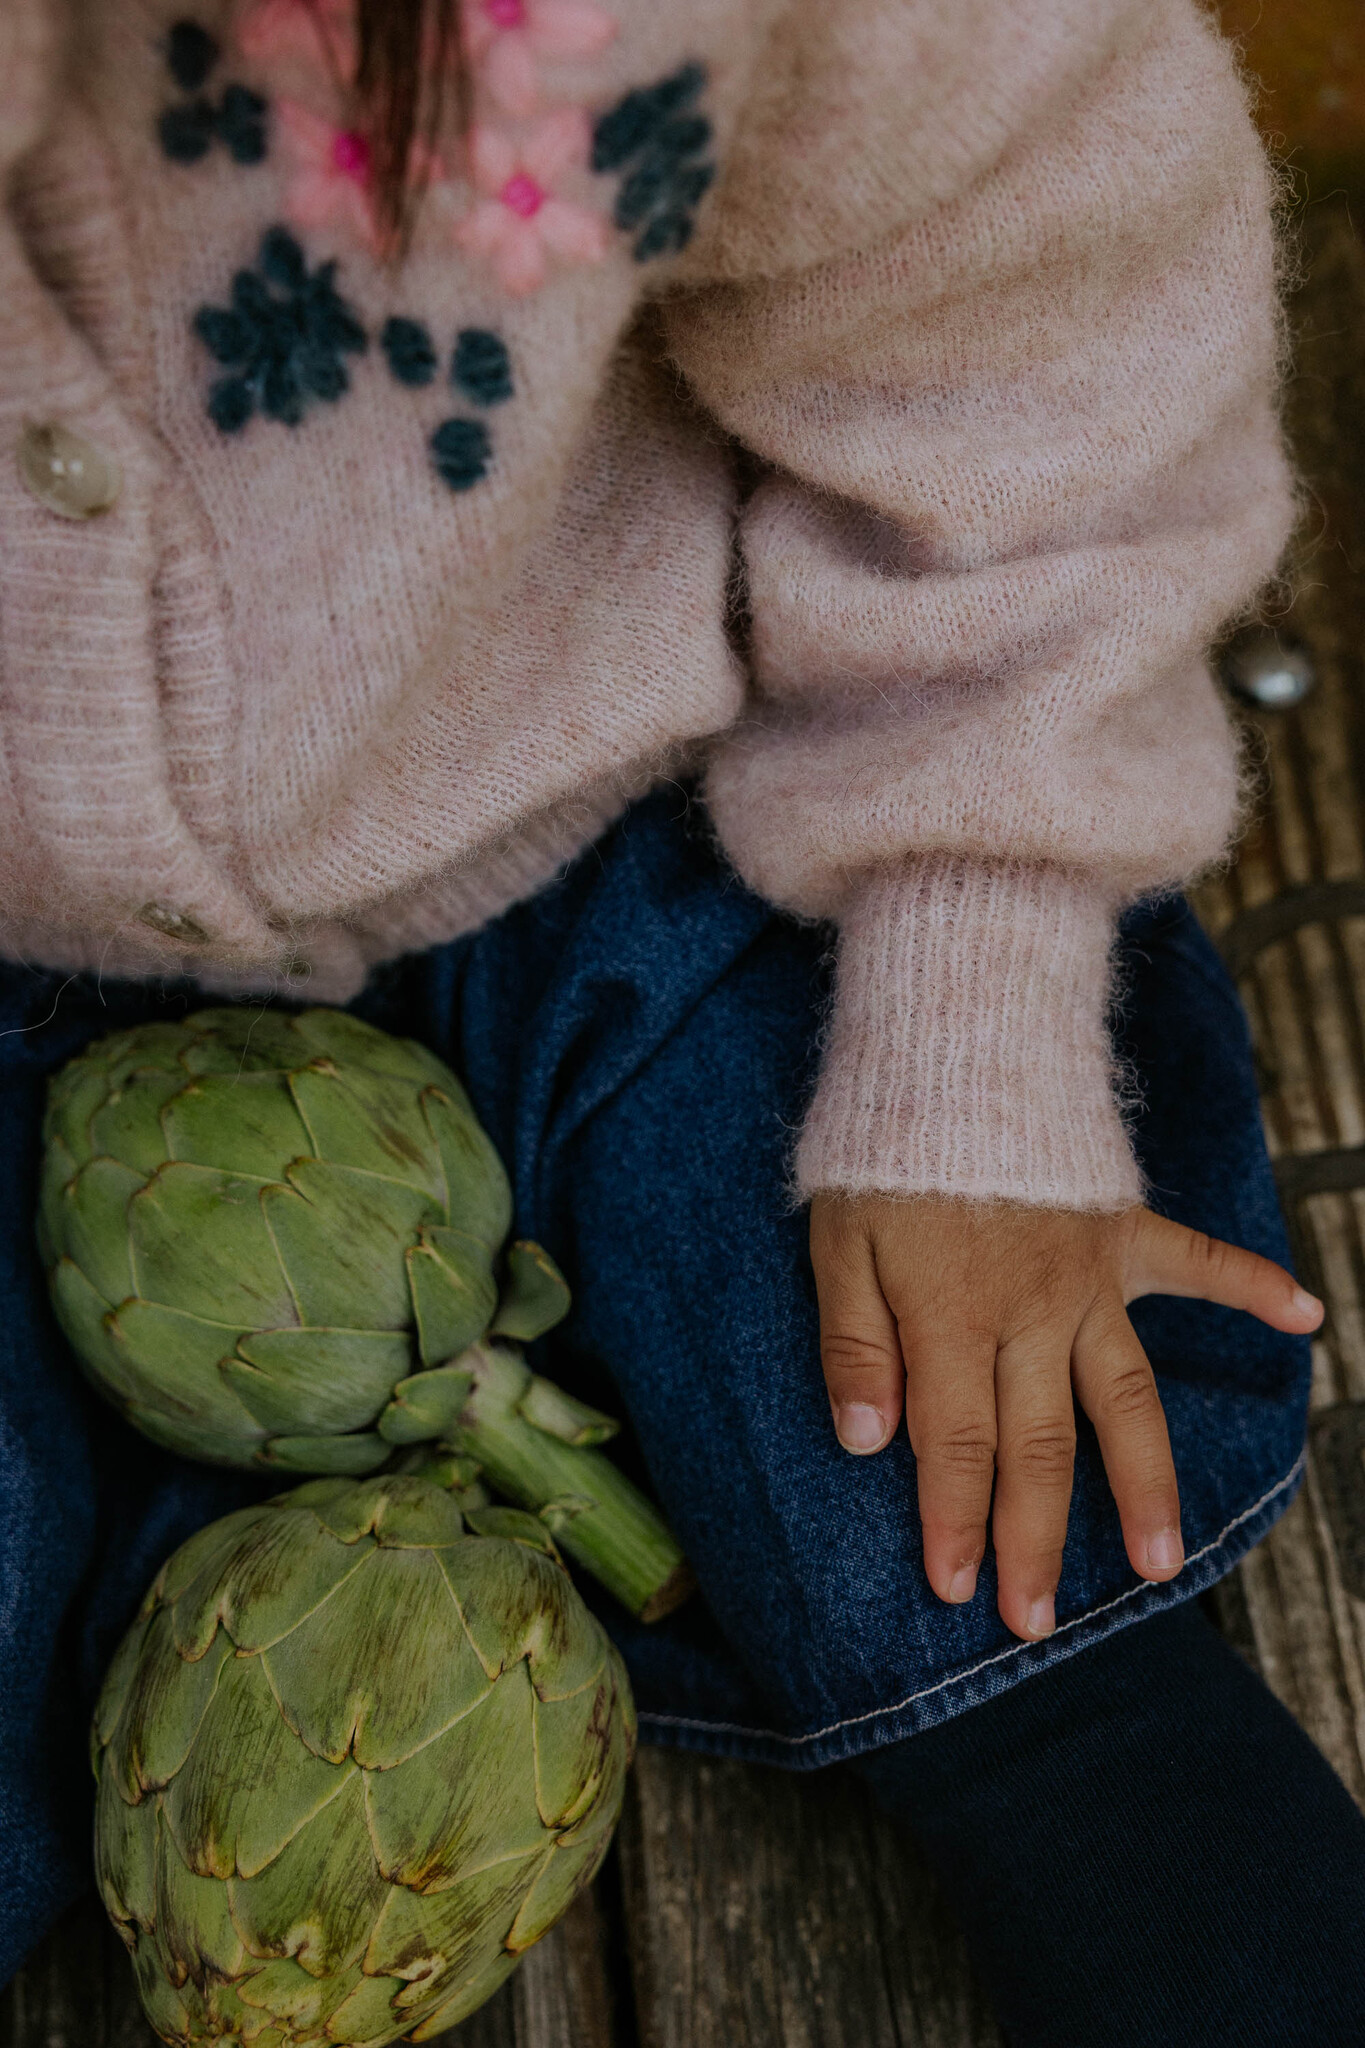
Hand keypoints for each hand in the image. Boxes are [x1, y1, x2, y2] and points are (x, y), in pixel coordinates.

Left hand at [808, 1196, 1322, 1641]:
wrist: (949, 1051)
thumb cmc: (879, 1153)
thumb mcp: (837, 1241)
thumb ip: (853, 1341)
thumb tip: (864, 1441)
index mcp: (951, 1317)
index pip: (952, 1444)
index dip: (953, 1521)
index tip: (956, 1588)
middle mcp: (1031, 1312)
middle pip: (1039, 1445)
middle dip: (1034, 1538)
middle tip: (1034, 1621)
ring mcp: (1088, 1277)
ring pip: (1124, 1397)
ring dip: (1144, 1481)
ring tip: (1160, 1563)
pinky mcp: (1124, 1231)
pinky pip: (1198, 1263)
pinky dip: (1253, 1287)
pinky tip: (1305, 1319)